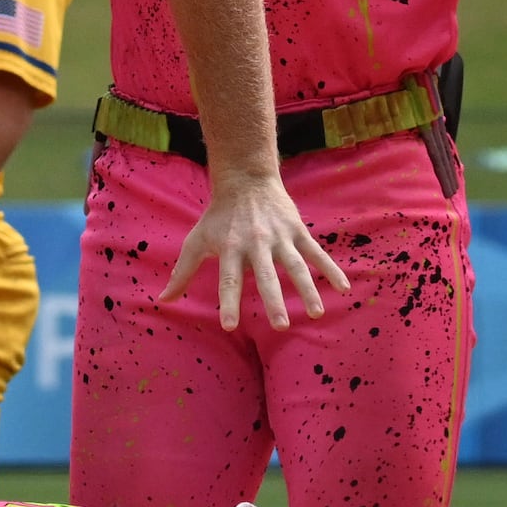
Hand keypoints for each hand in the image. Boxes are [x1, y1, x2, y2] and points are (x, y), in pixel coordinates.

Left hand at [163, 174, 350, 333]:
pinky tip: (343, 288)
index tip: (229, 326)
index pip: (228, 281)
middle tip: (280, 326)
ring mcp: (279, 237)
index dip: (229, 302)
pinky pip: (316, 252)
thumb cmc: (217, 217)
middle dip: (273, 301)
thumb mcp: (196, 241)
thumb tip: (163, 300)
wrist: (245, 179)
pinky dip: (331, 269)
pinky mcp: (297, 231)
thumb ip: (182, 273)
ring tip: (316, 314)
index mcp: (230, 249)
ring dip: (307, 290)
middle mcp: (256, 244)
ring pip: (296, 266)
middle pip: (266, 277)